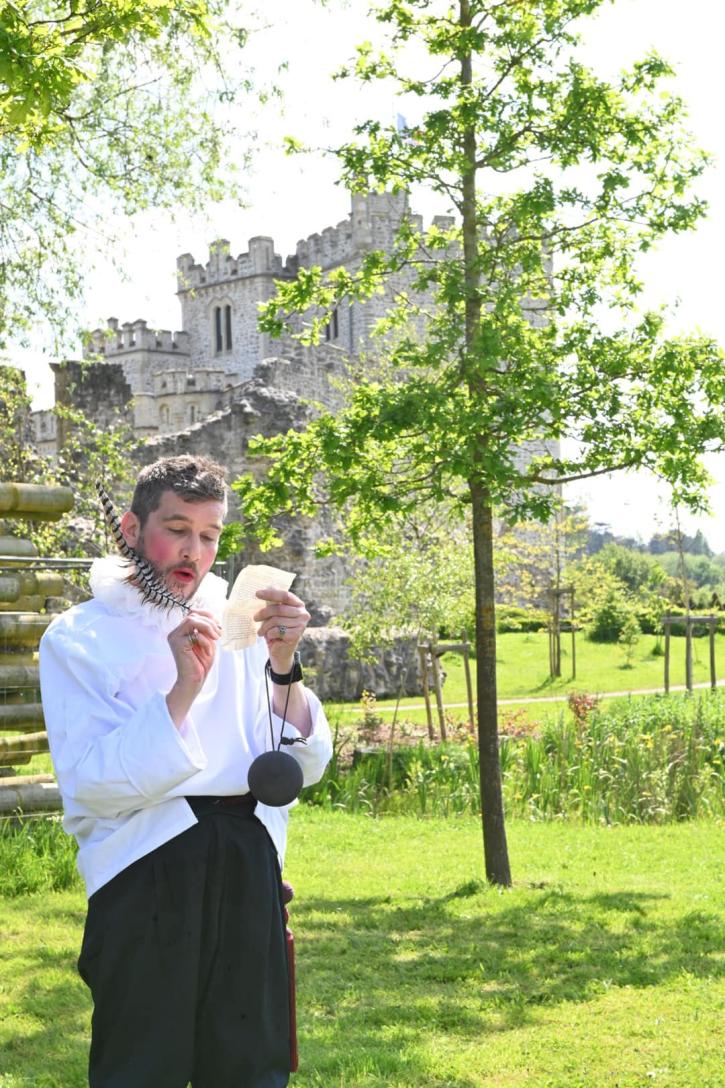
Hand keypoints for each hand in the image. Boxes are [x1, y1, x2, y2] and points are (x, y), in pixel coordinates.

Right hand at [166, 610, 220, 726]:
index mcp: (182, 631)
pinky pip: (194, 635)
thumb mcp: (207, 642)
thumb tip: (213, 618)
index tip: (218, 625)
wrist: (194, 680)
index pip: (193, 613)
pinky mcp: (177, 644)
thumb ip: (207, 630)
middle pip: (193, 615)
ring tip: (215, 638)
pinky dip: (205, 642)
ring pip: (191, 620)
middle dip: (209, 622)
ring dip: (208, 627)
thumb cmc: (200, 663)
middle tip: (218, 634)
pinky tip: (207, 652)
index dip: (207, 615)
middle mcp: (176, 632)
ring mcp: (175, 637)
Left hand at [254, 587, 309, 673]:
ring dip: (265, 626)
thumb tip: (268, 586)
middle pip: (279, 608)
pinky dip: (270, 634)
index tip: (257, 593)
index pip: (285, 595)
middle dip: (264, 613)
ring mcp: (301, 625)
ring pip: (276, 620)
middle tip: (255, 618)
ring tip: (261, 631)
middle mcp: (303, 613)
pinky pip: (277, 631)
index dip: (271, 593)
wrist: (281, 651)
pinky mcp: (296, 635)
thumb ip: (273, 603)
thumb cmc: (277, 630)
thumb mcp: (274, 615)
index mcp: (298, 604)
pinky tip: (270, 637)